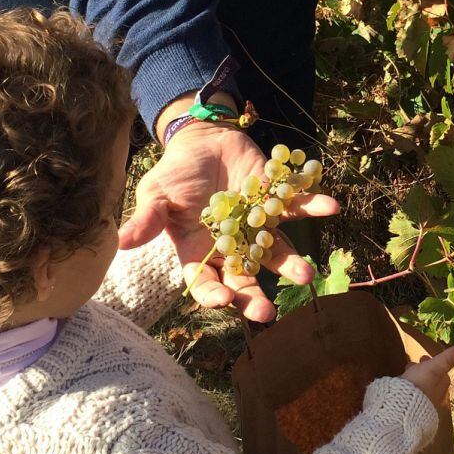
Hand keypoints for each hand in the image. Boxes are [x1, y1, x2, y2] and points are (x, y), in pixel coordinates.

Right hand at [120, 97, 338, 321]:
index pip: (204, 282)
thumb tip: (122, 243)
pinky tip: (331, 207)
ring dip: (293, 264)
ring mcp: (259, 226)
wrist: (204, 140)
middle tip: (268, 313)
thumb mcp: (156, 193)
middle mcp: (233, 246)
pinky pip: (299, 207)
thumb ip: (148, 219)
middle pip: (245, 279)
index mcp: (200, 251)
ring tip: (307, 276)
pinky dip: (315, 206)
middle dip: (255, 297)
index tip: (223, 301)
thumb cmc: (176, 173)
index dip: (213, 294)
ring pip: (277, 252)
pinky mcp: (278, 202)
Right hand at [401, 345, 453, 409]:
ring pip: (422, 389)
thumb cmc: (421, 383)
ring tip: (405, 377)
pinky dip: (409, 392)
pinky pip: (413, 398)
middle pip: (431, 380)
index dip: (432, 363)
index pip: (441, 372)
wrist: (406, 407)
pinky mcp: (415, 411)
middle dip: (423, 372)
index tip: (422, 358)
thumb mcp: (434, 367)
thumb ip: (449, 358)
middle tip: (412, 366)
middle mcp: (438, 396)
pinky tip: (403, 391)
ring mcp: (426, 405)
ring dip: (415, 381)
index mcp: (443, 385)